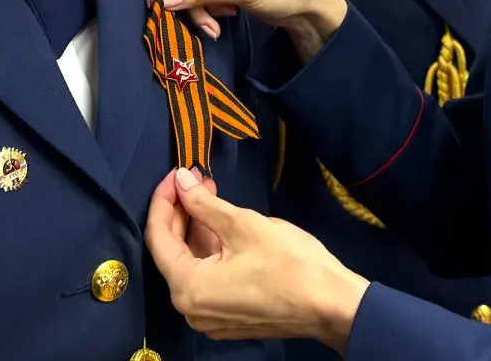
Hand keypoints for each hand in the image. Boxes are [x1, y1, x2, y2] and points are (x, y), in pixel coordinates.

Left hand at [146, 167, 368, 351]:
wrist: (332, 306)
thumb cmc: (289, 263)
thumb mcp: (243, 225)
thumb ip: (204, 203)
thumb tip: (181, 180)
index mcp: (187, 288)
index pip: (159, 238)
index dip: (164, 200)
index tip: (176, 173)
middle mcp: (191, 309)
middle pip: (173, 252)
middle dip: (183, 212)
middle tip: (196, 178)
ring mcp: (210, 317)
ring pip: (193, 265)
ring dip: (199, 229)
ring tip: (210, 194)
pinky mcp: (229, 318)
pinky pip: (208, 279)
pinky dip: (211, 250)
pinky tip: (222, 224)